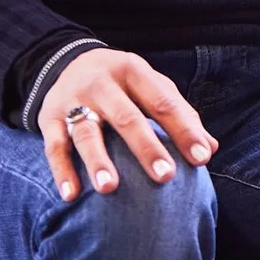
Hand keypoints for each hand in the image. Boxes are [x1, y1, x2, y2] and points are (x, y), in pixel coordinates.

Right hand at [37, 49, 214, 201]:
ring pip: (85, 132)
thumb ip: (180, 114)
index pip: (163, 102)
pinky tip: (72, 195)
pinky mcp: (48, 118)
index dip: (184, 130)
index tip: (202, 158)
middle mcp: (101, 83)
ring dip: (97, 161)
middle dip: (146, 147)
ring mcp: (72, 100)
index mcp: (134, 71)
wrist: (67, 63)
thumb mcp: (151, 87)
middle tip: (166, 177)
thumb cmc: (123, 84)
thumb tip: (210, 148)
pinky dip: (61, 171)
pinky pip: (53, 147)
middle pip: (126, 116)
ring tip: (110, 189)